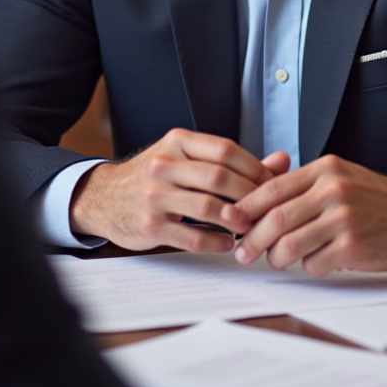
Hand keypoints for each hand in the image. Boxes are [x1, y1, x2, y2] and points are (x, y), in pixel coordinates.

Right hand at [69, 127, 290, 251]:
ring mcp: (154, 194)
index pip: (225, 150)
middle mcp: (164, 164)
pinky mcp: (148, 224)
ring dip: (236, 220)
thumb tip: (282, 160)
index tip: (272, 184)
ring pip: (207, 206)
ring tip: (251, 227)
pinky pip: (190, 235)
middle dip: (249, 196)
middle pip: (220, 178)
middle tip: (267, 210)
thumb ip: (235, 162)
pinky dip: (215, 242)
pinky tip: (227, 243)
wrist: (105, 197)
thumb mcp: (188, 160)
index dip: (254, 168)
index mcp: (178, 142)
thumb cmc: (156, 177)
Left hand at [223, 155, 386, 275]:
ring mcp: (343, 218)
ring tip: (278, 260)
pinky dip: (308, 266)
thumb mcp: (340, 178)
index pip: (272, 188)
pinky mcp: (352, 247)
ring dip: (276, 258)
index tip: (231, 220)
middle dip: (253, 239)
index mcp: (325, 170)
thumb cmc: (376, 200)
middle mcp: (333, 190)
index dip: (246, 207)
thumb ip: (304, 186)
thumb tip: (260, 202)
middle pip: (276, 218)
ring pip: (289, 244)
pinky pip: (313, 263)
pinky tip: (317, 261)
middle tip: (244, 252)